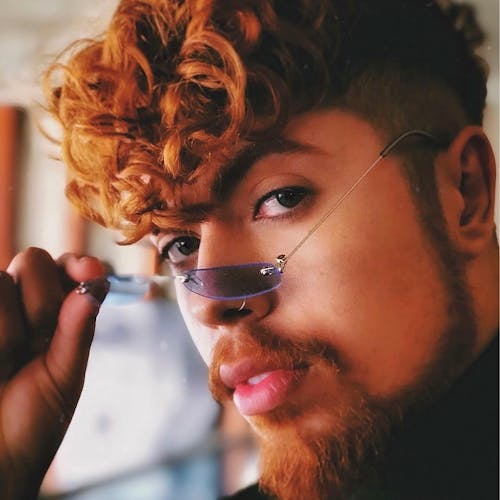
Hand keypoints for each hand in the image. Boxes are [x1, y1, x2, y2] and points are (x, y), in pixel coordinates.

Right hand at [0, 248, 107, 498]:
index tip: (85, 271)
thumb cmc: (29, 423)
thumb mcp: (63, 375)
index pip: (63, 266)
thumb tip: (97, 282)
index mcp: (49, 314)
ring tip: (4, 368)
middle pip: (33, 260)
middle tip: (33, 349)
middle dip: (41, 303)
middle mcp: (14, 305)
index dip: (74, 263)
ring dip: (8, 332)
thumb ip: (77, 328)